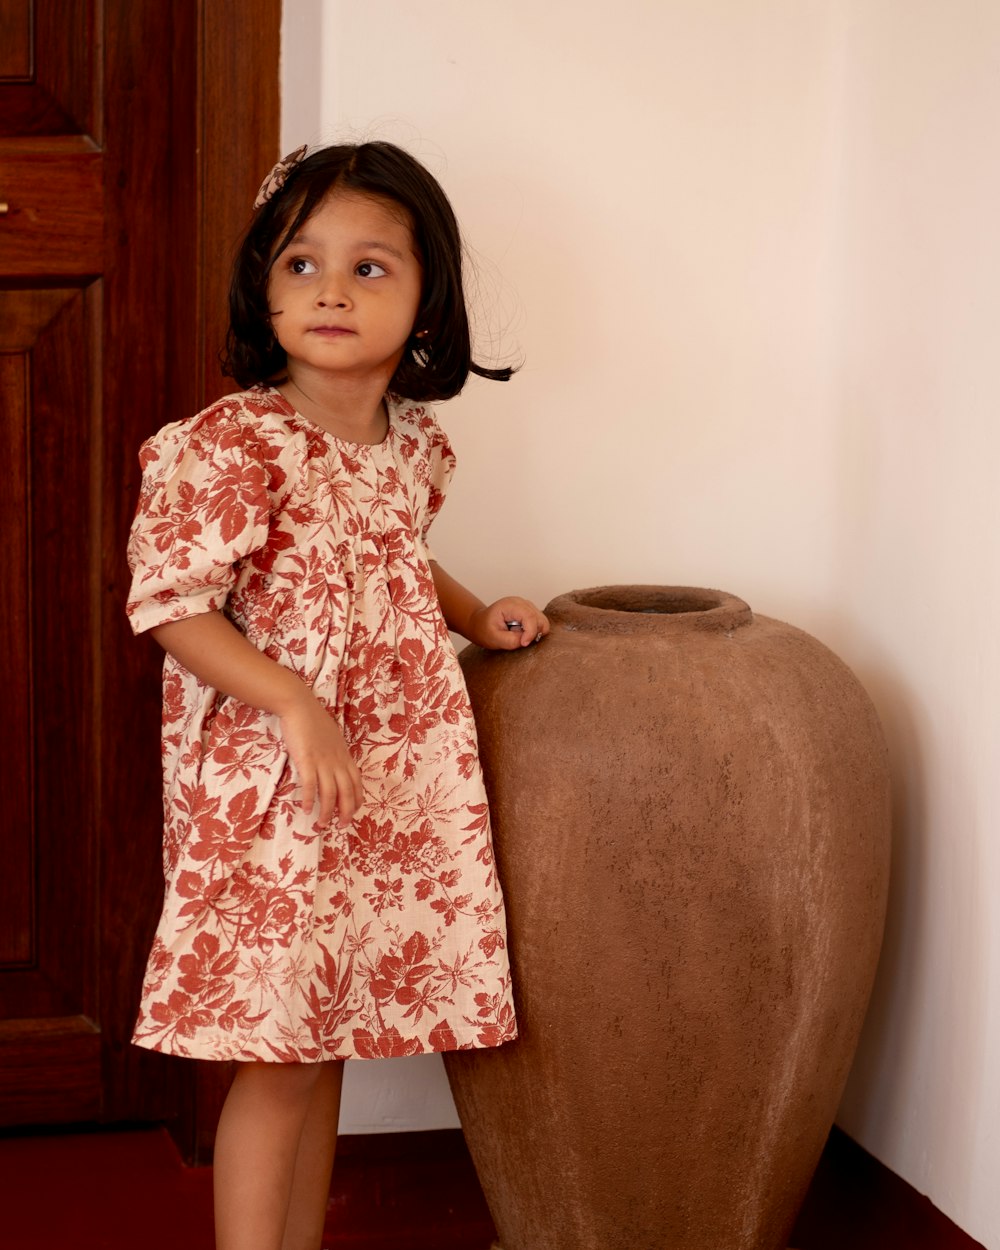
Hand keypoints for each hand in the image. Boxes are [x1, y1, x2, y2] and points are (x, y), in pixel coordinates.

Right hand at [278, 692, 364, 826]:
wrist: (300, 706)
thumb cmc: (313, 720)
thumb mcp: (332, 737)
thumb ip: (335, 752)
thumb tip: (334, 764)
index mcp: (344, 755)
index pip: (356, 782)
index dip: (357, 799)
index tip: (354, 811)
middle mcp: (336, 761)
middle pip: (347, 792)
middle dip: (346, 812)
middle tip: (342, 826)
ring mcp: (322, 761)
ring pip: (330, 793)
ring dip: (327, 811)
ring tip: (322, 824)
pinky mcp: (306, 760)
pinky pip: (310, 784)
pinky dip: (310, 799)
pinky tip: (306, 809)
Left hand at [467, 597, 550, 650]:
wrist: (479, 624)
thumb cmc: (483, 629)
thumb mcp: (493, 638)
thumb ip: (510, 640)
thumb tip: (525, 641)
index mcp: (511, 605)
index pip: (530, 617)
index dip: (530, 632)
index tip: (524, 644)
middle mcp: (521, 603)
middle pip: (540, 619)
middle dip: (533, 633)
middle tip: (519, 640)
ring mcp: (527, 606)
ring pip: (542, 621)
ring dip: (533, 632)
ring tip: (517, 635)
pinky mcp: (529, 613)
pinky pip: (539, 623)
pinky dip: (533, 631)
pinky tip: (521, 633)